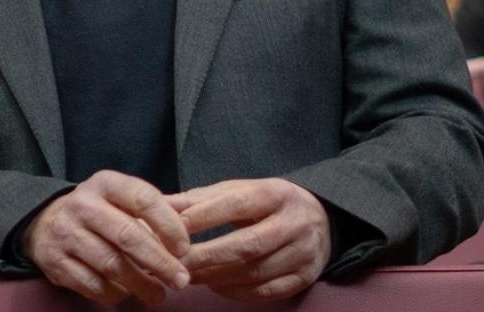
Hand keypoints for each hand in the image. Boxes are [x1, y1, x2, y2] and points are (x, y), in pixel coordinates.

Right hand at [22, 169, 190, 304]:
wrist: (45, 222)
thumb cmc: (98, 211)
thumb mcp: (122, 198)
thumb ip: (158, 206)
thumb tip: (196, 214)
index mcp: (104, 183)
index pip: (144, 199)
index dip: (169, 225)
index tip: (184, 248)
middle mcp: (82, 205)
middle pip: (128, 236)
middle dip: (160, 262)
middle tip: (180, 280)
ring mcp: (66, 234)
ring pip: (111, 265)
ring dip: (141, 284)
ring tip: (160, 294)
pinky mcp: (56, 262)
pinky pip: (93, 285)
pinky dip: (115, 294)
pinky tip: (128, 294)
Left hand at [170, 178, 329, 301]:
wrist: (321, 220)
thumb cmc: (268, 204)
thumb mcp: (241, 190)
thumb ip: (202, 198)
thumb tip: (162, 202)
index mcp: (276, 194)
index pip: (238, 204)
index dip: (207, 215)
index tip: (177, 226)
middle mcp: (294, 223)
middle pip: (248, 243)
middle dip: (208, 255)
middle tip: (176, 262)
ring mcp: (303, 252)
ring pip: (256, 271)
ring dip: (218, 276)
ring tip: (189, 275)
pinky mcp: (305, 277)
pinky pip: (267, 291)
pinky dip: (238, 292)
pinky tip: (215, 286)